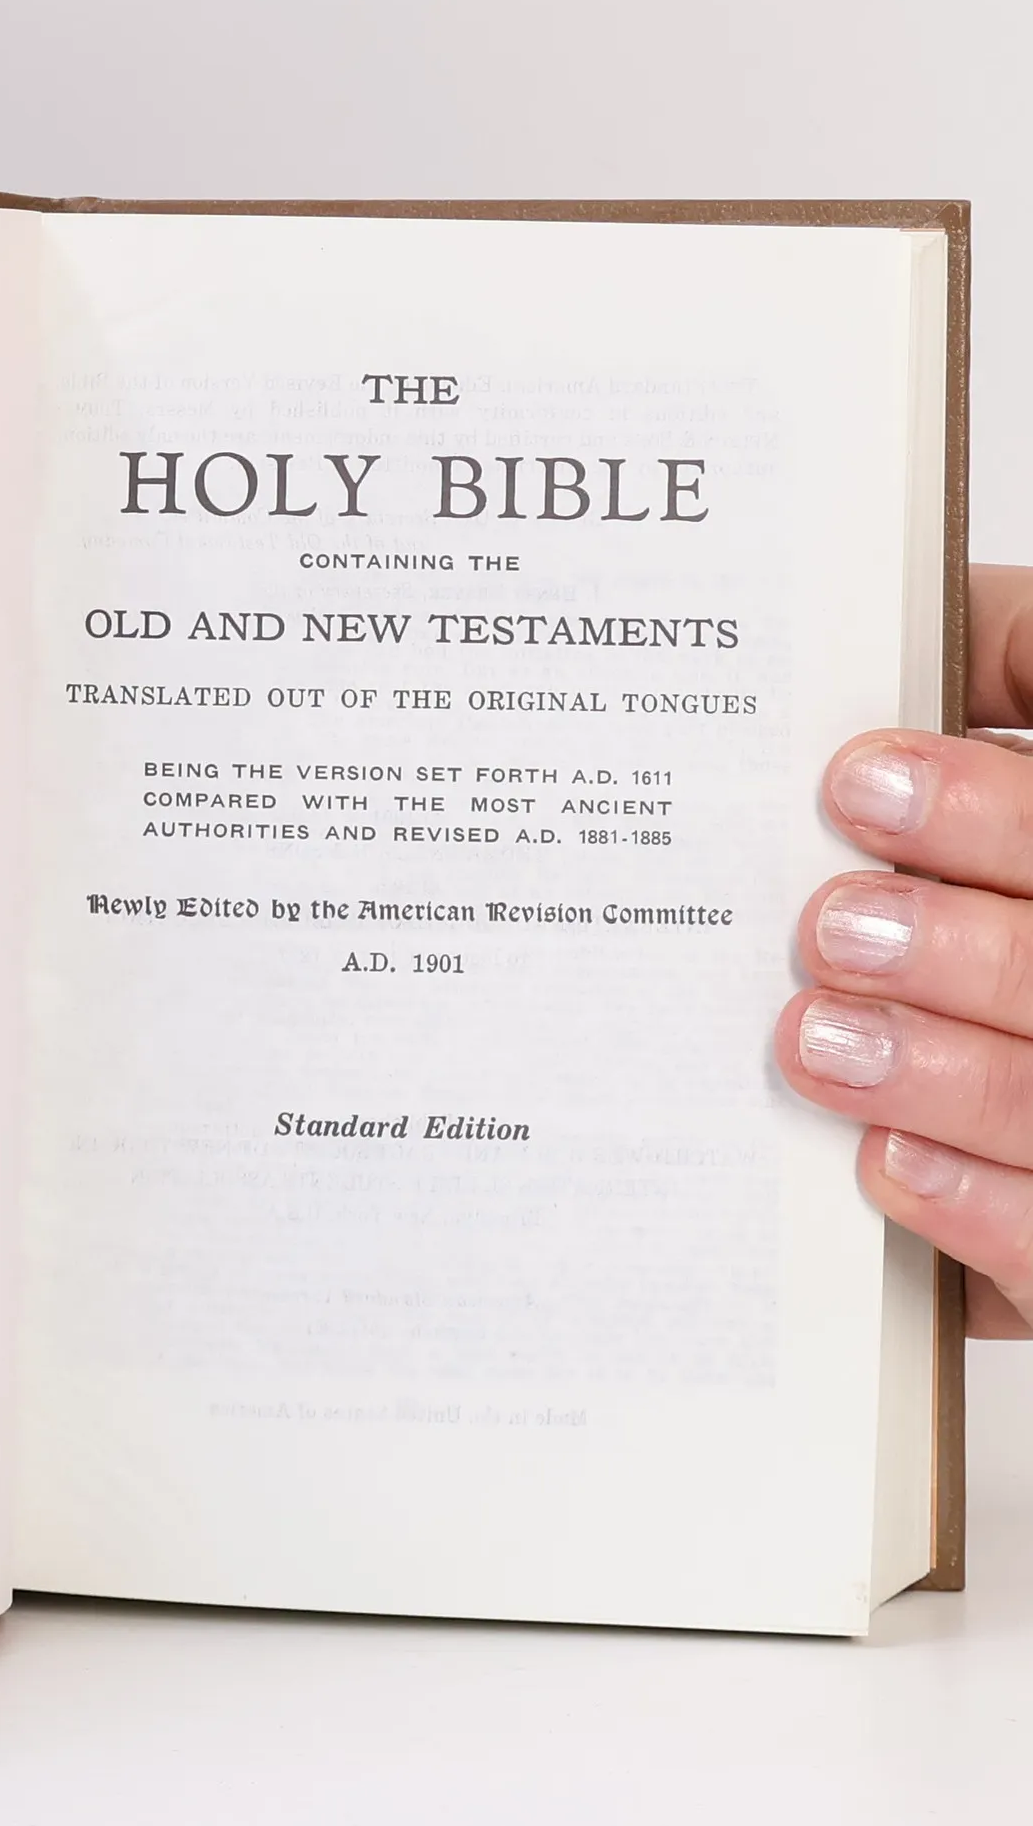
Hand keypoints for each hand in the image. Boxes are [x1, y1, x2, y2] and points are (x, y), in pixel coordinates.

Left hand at [777, 563, 1032, 1336]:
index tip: (855, 778)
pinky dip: (976, 1207)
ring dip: (943, 1074)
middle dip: (961, 945)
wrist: (1016, 1066)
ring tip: (814, 1036)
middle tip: (831, 922)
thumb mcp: (1022, 791)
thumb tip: (948, 618)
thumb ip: (1019, 676)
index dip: (988, 806)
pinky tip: (881, 1164)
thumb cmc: (1009, 894)